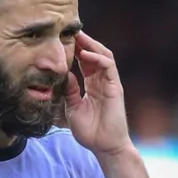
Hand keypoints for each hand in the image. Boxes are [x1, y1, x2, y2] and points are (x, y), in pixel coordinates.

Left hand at [64, 32, 133, 155]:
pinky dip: (98, 58)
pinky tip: (86, 53)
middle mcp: (102, 81)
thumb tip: (64, 75)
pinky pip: (108, 66)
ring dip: (91, 45)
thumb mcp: (72, 109)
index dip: (75, 50)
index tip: (61, 41)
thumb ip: (69, 92)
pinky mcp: (115, 87)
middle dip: (83, 42)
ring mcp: (110, 83)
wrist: (105, 147)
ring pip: (103, 56)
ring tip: (78, 36)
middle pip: (94, 54)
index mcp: (92, 86)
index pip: (84, 62)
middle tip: (69, 31)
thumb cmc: (90, 131)